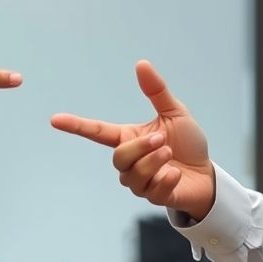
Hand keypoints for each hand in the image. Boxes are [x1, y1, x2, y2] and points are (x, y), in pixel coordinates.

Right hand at [51, 61, 215, 220]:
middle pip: (119, 157)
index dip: (76, 126)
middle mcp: (130, 161)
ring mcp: (139, 182)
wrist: (206, 174)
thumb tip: (141, 64)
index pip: (97, 132)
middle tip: (163, 140)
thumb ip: (156, 91)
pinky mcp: (153, 197)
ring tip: (170, 155)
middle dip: (141, 148)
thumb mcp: (175, 113)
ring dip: (155, 162)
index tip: (55, 119)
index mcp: (129, 138)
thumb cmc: (188, 143)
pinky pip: (152, 190)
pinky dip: (167, 179)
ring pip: (133, 175)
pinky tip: (176, 174)